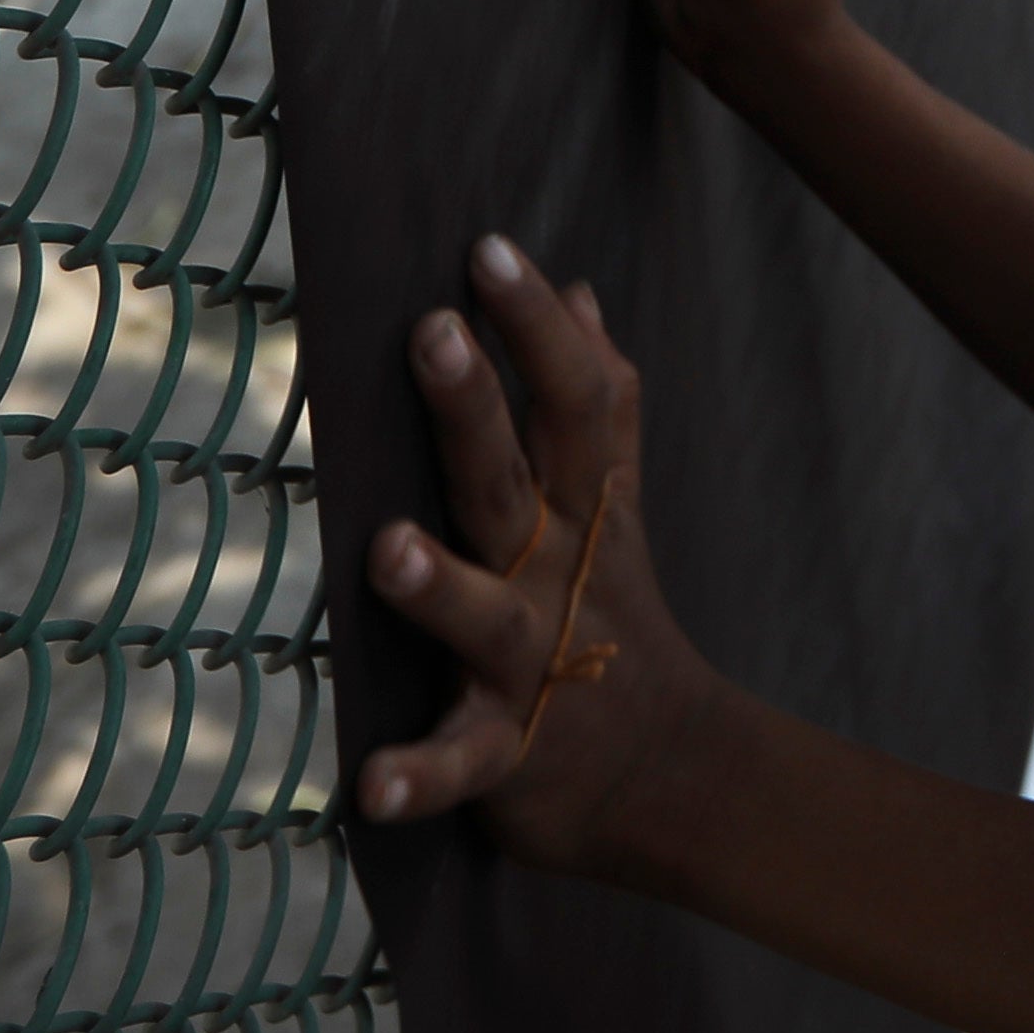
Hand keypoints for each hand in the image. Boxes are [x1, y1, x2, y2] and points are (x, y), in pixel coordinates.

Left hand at [355, 237, 719, 875]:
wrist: (667, 775)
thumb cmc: (611, 616)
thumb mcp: (615, 504)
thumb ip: (599, 403)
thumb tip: (582, 291)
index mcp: (580, 510)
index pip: (574, 400)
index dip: (533, 328)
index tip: (487, 249)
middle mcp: (555, 573)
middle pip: (514, 480)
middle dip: (475, 407)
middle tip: (431, 332)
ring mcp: (530, 666)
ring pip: (482, 618)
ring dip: (438, 586)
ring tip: (386, 550)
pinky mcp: (504, 755)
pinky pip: (457, 765)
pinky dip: (416, 775)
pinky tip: (365, 783)